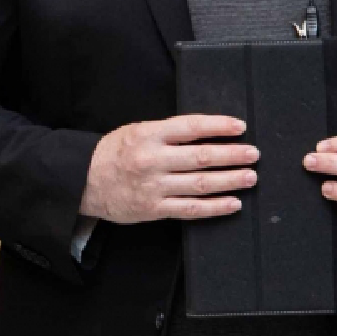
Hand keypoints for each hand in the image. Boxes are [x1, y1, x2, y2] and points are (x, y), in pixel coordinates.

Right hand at [82, 115, 256, 223]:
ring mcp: (154, 187)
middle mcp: (152, 160)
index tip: (240, 126)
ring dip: (230, 181)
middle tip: (253, 154)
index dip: (218, 126)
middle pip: (201, 157)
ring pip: (200, 184)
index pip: (190, 127)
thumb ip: (167, 132)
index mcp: (148, 135)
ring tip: (250, 177)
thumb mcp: (136, 131)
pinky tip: (232, 203)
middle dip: (232, 155)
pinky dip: (215, 207)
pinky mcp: (154, 209)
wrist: (83, 182)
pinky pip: (191, 209)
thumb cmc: (113, 153)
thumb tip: (207, 133)